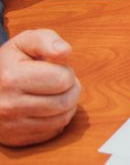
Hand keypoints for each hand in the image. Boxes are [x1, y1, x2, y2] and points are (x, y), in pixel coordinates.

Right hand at [0, 30, 80, 146]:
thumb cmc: (10, 63)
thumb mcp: (24, 42)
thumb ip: (46, 40)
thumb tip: (64, 51)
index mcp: (11, 78)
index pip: (63, 79)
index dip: (66, 71)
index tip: (54, 68)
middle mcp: (8, 105)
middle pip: (65, 101)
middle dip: (71, 89)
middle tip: (60, 82)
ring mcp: (10, 125)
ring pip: (62, 119)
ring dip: (67, 105)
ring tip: (54, 94)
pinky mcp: (15, 139)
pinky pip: (52, 132)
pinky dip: (56, 120)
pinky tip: (47, 108)